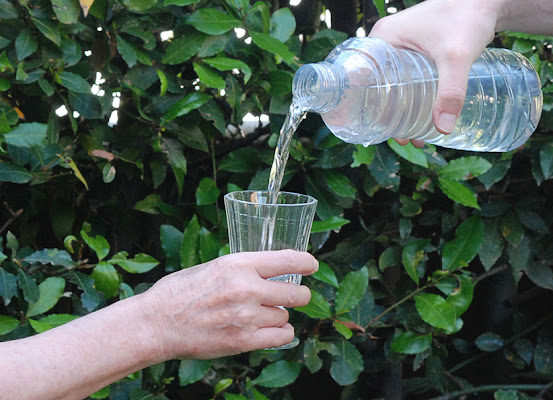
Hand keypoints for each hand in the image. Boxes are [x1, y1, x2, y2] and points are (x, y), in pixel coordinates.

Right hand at [138, 249, 317, 359]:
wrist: (155, 324)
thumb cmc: (178, 292)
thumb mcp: (212, 267)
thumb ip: (241, 269)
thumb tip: (266, 272)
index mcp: (238, 264)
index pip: (287, 260)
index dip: (306, 262)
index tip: (311, 265)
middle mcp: (247, 289)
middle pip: (296, 292)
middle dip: (299, 294)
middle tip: (296, 295)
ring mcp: (246, 317)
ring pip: (285, 316)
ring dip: (279, 315)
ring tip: (262, 315)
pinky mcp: (243, 342)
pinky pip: (281, 337)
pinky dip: (280, 334)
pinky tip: (271, 330)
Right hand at [369, 0, 498, 134]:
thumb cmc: (467, 17)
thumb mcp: (456, 57)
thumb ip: (451, 92)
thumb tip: (442, 129)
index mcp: (382, 39)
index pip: (362, 78)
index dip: (367, 106)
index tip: (380, 129)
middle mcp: (386, 42)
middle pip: (377, 86)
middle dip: (389, 115)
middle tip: (403, 138)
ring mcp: (400, 46)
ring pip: (393, 85)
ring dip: (401, 110)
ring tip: (415, 134)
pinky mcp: (415, 50)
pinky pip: (405, 78)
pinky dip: (411, 97)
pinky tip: (423, 116)